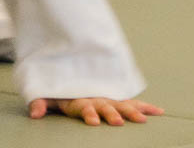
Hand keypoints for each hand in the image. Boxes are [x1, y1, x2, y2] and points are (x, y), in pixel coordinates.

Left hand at [28, 97, 163, 125]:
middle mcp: (96, 98)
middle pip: (105, 106)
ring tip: (141, 119)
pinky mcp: (116, 99)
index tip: (92, 121)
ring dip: (131, 111)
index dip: (88, 113)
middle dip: (111, 114)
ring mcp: (108, 98)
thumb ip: (40, 103)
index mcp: (80, 100)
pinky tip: (159, 112)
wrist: (70, 71)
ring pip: (122, 104)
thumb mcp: (47, 95)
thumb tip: (34, 114)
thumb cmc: (60, 90)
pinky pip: (132, 102)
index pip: (84, 107)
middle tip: (118, 122)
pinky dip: (145, 106)